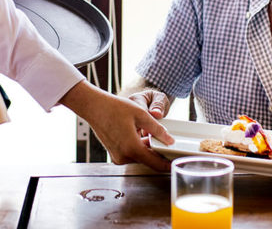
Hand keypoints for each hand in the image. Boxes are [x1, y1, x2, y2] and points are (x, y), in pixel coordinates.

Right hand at [60, 81, 174, 171]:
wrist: (94, 107)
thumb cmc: (115, 108)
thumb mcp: (141, 115)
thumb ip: (158, 130)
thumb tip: (170, 141)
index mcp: (132, 148)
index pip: (155, 163)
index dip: (168, 164)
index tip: (177, 164)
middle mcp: (124, 157)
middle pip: (148, 160)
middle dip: (159, 153)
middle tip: (170, 146)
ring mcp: (118, 157)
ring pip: (140, 157)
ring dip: (148, 148)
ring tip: (155, 135)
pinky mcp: (115, 154)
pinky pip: (132, 154)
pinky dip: (139, 147)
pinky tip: (142, 134)